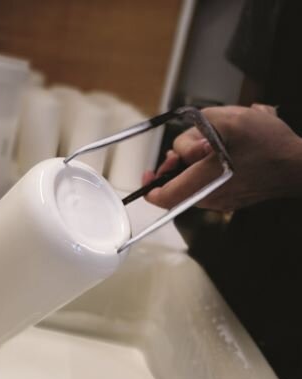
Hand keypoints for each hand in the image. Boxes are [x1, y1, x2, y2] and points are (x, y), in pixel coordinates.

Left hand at [145, 105, 301, 210]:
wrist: (298, 165)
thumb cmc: (268, 145)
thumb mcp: (231, 120)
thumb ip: (200, 125)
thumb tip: (186, 144)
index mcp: (205, 182)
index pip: (164, 197)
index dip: (150, 187)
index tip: (148, 174)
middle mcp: (209, 198)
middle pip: (176, 186)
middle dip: (177, 162)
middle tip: (191, 145)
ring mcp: (219, 201)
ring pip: (192, 183)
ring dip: (194, 163)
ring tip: (213, 145)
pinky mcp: (229, 198)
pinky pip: (207, 185)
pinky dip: (207, 169)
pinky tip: (223, 153)